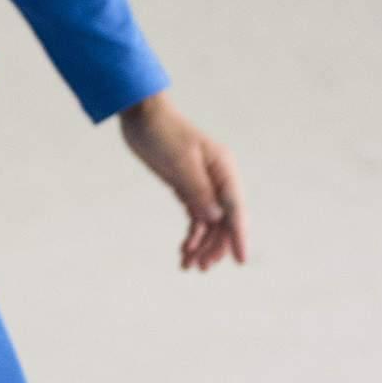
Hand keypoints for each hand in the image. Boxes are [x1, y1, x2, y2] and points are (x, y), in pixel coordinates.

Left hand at [119, 92, 247, 270]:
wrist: (141, 115)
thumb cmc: (162, 132)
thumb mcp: (179, 162)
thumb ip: (197, 190)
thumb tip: (216, 218)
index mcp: (223, 169)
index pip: (235, 209)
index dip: (238, 236)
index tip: (240, 260)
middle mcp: (218, 179)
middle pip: (224, 220)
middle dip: (215, 245)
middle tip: (201, 267)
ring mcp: (204, 185)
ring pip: (210, 222)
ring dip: (202, 244)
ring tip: (190, 265)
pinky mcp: (188, 188)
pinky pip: (196, 216)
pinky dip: (192, 233)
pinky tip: (184, 249)